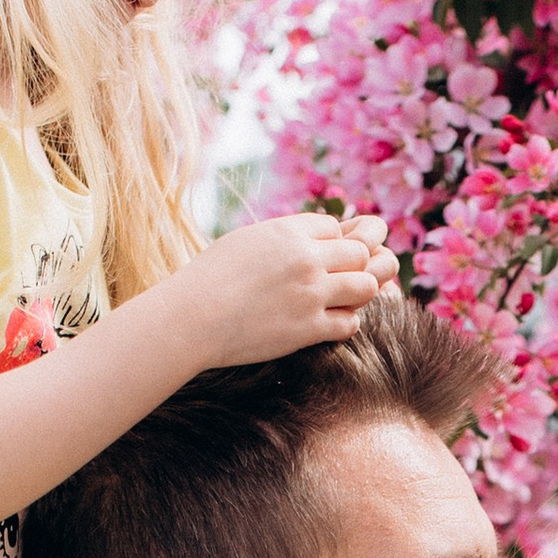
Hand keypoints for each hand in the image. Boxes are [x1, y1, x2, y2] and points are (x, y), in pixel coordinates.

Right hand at [191, 209, 395, 363]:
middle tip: (337, 280)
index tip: (318, 258)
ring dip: (357, 294)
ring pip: (366, 286)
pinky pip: (351, 323)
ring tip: (339, 302)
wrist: (191, 318)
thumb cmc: (208, 279)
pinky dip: (345, 323)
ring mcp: (311, 294)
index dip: (332, 243)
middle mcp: (306, 258)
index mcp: (288, 232)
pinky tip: (327, 324)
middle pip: (360, 253)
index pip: (335, 228)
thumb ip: (280, 238)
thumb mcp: (245, 241)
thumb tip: (302, 239)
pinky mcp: (308, 329)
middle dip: (353, 266)